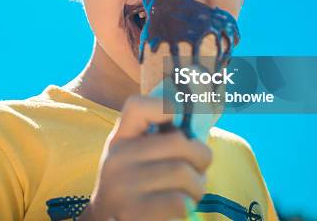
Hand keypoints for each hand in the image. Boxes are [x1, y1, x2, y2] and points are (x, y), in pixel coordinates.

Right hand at [79, 95, 211, 220]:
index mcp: (119, 139)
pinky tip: (178, 207)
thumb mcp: (136, 156)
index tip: (179, 124)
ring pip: (184, 174)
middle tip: (199, 169)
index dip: (165, 106)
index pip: (137, 106)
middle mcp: (116, 158)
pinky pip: (179, 202)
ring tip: (189, 191)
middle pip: (178, 142)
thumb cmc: (136, 185)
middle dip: (201, 157)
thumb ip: (160, 140)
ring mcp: (122, 186)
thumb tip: (199, 126)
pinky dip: (187, 206)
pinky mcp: (132, 213)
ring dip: (197, 186)